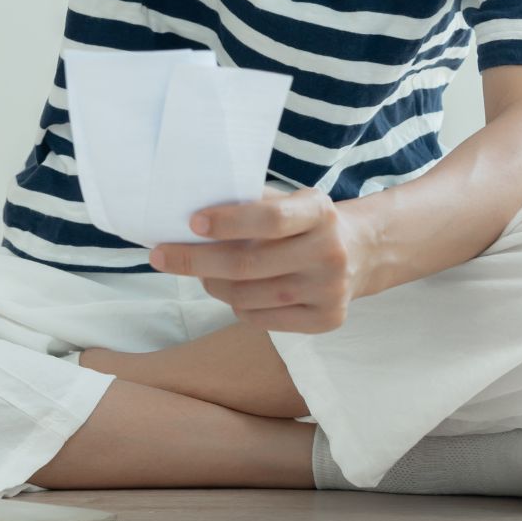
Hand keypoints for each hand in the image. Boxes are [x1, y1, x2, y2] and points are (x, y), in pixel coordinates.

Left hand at [148, 185, 370, 333]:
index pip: (269, 218)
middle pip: (249, 264)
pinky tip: (233, 292)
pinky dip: (237, 307)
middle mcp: (329, 251)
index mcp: (319, 211)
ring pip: (250, 296)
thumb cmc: (305, 222)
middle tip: (161, 256)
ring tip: (203, 274)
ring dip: (214, 285)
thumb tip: (189, 216)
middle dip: (197, 261)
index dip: (228, 222)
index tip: (191, 223)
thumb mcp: (290, 200)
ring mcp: (330, 290)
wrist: (360, 252)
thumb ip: (251, 204)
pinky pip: (262, 319)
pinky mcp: (327, 320)